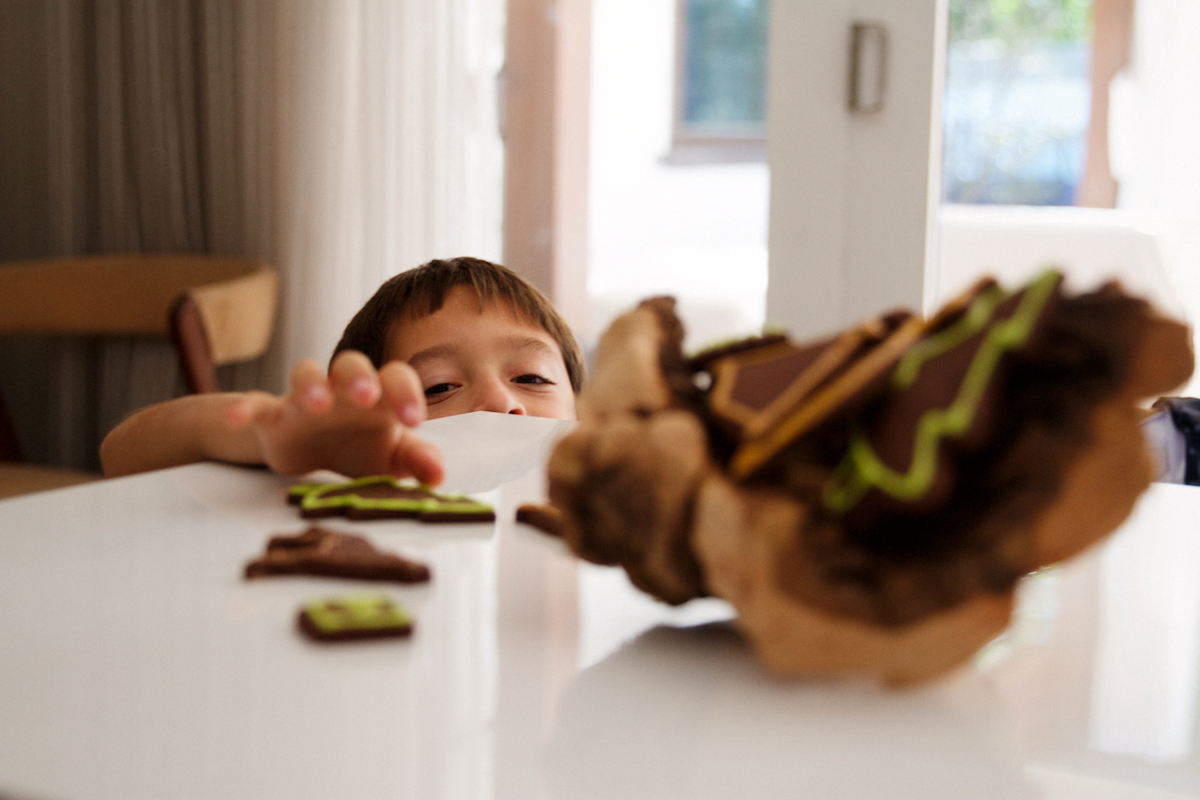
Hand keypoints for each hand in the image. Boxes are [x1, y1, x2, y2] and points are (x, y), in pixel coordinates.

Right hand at [225, 351, 444, 483]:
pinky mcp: (274, 415)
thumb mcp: (390, 459)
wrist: (308, 453)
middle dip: (359, 376)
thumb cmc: (359, 448)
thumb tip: (439, 474)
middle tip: (367, 396)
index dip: (406, 393)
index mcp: (378, 397)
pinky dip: (245, 408)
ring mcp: (306, 399)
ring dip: (311, 385)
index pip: (396, 379)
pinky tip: (238, 417)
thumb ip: (415, 461)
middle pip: (350, 365)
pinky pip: (256, 404)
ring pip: (306, 374)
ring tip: (317, 404)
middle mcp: (343, 391)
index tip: (415, 419)